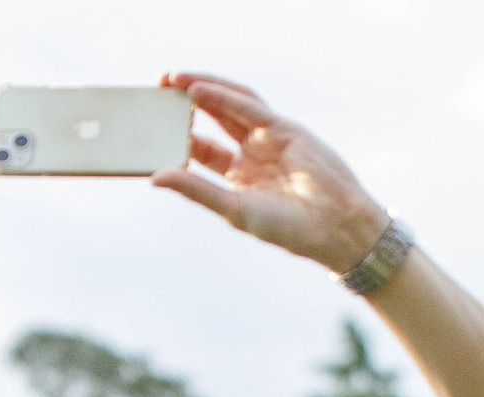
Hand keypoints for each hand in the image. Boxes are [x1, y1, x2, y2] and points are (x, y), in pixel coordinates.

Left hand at [152, 75, 391, 274]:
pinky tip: (199, 90)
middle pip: (211, 119)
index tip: (150, 126)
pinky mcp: (285, 129)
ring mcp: (268, 138)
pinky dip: (223, 96)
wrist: (333, 228)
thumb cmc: (287, 228)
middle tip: (156, 88)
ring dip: (202, 89)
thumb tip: (154, 177)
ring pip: (229, 104)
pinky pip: (249, 106)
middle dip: (184, 103)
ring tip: (172, 80)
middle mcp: (251, 153)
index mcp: (238, 176)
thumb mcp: (232, 208)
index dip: (177, 135)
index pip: (200, 148)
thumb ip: (195, 190)